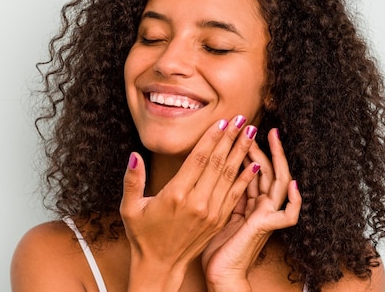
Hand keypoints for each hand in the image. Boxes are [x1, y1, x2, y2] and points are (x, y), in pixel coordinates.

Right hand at [120, 116, 260, 291]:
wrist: (160, 266)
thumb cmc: (143, 235)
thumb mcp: (130, 208)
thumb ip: (132, 180)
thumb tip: (134, 155)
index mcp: (176, 195)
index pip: (199, 159)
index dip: (212, 138)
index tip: (222, 121)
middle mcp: (197, 202)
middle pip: (218, 163)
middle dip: (231, 138)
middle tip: (242, 118)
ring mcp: (211, 212)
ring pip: (230, 176)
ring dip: (242, 153)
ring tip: (251, 133)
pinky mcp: (219, 220)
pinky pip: (235, 195)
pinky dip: (245, 178)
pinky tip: (254, 164)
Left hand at [201, 128, 301, 291]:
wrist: (219, 273)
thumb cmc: (215, 247)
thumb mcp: (216, 210)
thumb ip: (222, 191)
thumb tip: (213, 168)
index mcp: (248, 202)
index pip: (253, 169)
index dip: (249, 150)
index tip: (241, 131)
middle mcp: (260, 206)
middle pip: (268, 170)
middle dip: (265, 148)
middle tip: (258, 126)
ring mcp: (266, 216)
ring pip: (278, 182)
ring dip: (276, 160)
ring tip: (272, 139)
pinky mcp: (266, 228)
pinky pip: (289, 215)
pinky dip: (294, 201)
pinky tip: (292, 184)